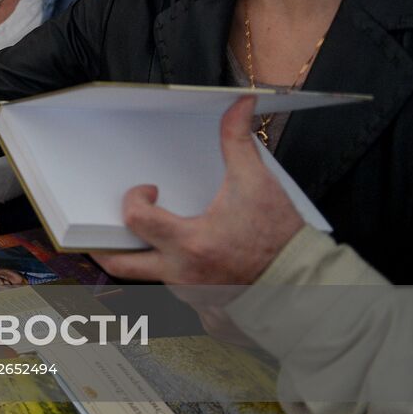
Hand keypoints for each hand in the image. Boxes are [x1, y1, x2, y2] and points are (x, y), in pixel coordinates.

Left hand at [90, 97, 305, 285]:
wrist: (310, 286)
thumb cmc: (282, 239)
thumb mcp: (258, 184)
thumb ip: (239, 142)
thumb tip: (239, 103)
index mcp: (189, 243)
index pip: (134, 219)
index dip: (134, 199)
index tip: (149, 191)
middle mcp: (183, 275)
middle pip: (119, 264)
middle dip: (103, 247)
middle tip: (105, 227)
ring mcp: (191, 296)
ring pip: (150, 278)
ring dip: (146, 257)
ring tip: (154, 237)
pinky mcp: (204, 310)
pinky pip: (177, 295)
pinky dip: (174, 277)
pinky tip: (187, 260)